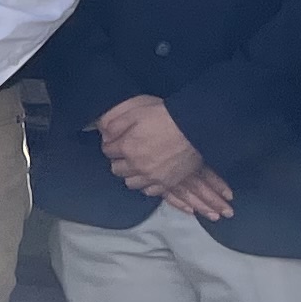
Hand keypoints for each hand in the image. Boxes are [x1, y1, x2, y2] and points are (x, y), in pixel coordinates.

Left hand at [94, 96, 229, 220]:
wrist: (196, 128)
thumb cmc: (166, 116)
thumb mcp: (136, 111)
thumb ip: (115, 123)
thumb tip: (104, 133)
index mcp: (127, 147)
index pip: (107, 150)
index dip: (111, 143)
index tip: (118, 139)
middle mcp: (137, 166)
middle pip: (116, 168)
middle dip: (118, 159)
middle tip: (127, 151)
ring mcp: (152, 177)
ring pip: (130, 182)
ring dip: (130, 173)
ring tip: (138, 163)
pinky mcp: (167, 183)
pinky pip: (148, 191)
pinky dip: (146, 184)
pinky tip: (150, 174)